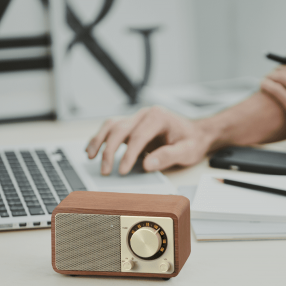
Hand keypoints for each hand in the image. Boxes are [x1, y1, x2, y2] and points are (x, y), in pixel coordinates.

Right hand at [86, 106, 210, 174]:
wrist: (195, 133)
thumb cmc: (191, 141)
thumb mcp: (186, 151)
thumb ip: (168, 156)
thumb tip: (147, 164)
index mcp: (158, 117)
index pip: (138, 136)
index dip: (128, 155)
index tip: (122, 171)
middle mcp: (145, 114)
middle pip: (120, 129)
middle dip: (109, 151)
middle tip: (106, 171)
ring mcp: (137, 118)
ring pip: (111, 125)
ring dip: (99, 140)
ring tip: (90, 156)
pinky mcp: (132, 125)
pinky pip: (112, 128)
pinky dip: (101, 138)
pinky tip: (92, 149)